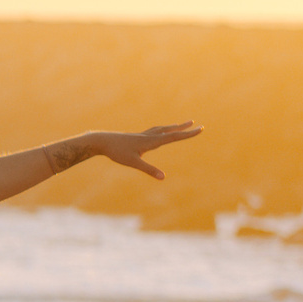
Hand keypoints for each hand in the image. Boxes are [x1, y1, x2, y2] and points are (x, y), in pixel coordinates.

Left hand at [79, 122, 200, 180]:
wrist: (102, 141)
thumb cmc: (117, 152)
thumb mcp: (134, 163)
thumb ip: (149, 170)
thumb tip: (163, 177)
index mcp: (151, 141)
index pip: (174, 137)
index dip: (188, 134)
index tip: (200, 129)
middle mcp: (149, 136)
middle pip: (170, 130)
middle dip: (183, 128)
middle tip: (196, 123)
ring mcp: (142, 136)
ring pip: (162, 129)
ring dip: (173, 127)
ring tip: (181, 125)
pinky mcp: (136, 137)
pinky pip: (153, 132)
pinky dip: (161, 130)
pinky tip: (159, 133)